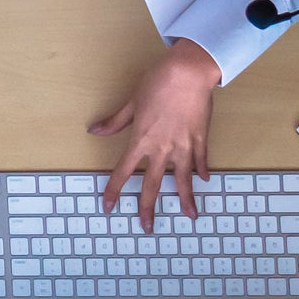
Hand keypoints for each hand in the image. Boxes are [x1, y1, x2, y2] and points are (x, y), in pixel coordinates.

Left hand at [89, 40, 220, 231]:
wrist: (187, 71)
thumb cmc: (157, 82)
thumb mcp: (132, 101)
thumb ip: (115, 121)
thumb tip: (95, 131)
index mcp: (141, 140)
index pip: (123, 172)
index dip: (113, 190)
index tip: (108, 207)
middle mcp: (161, 148)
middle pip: (152, 184)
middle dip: (147, 208)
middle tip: (147, 227)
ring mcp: (183, 145)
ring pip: (183, 179)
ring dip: (186, 199)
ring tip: (191, 216)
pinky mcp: (200, 138)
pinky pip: (201, 159)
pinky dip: (202, 170)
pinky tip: (204, 180)